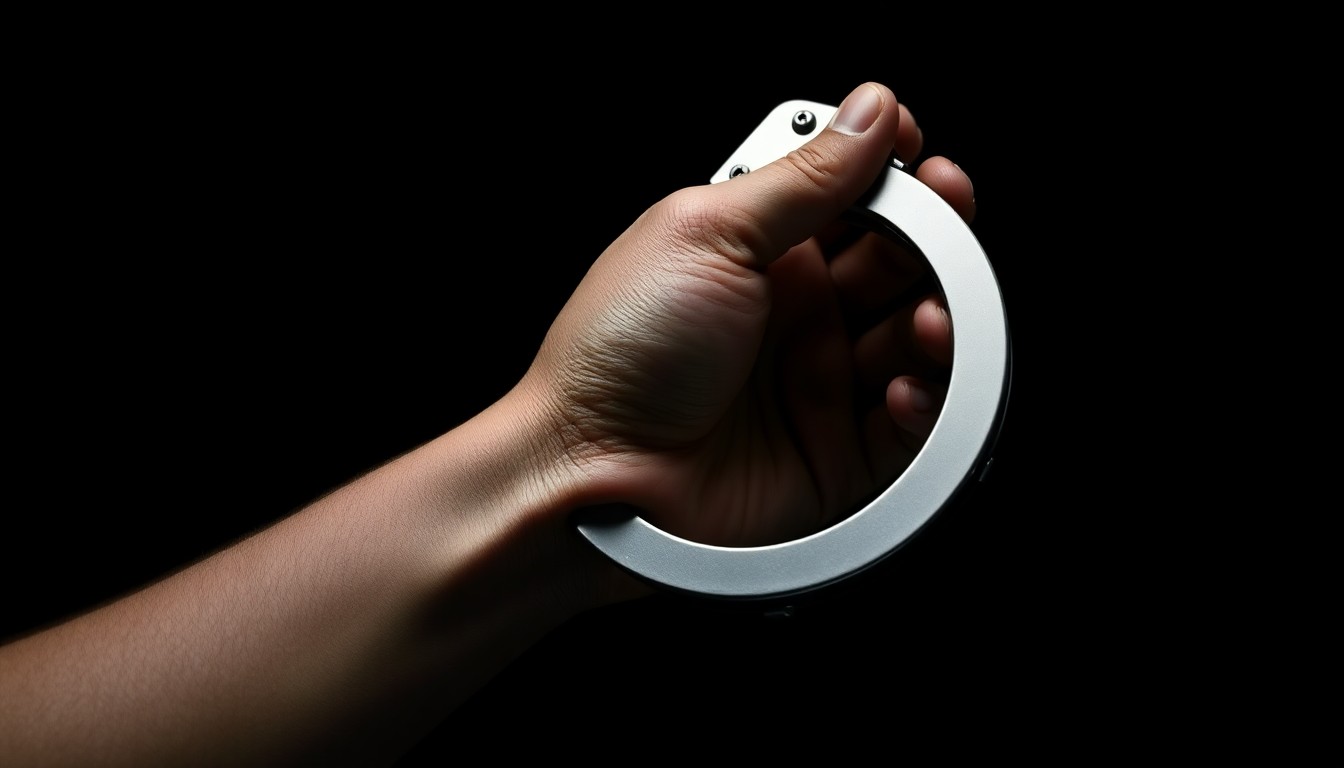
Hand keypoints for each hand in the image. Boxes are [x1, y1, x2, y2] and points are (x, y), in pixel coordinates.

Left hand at [523, 83, 976, 546]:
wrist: (589, 473)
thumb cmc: (620, 351)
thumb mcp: (707, 234)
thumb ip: (802, 177)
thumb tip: (870, 111)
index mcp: (758, 252)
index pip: (852, 197)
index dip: (895, 175)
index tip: (919, 156)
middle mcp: (794, 314)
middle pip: (898, 263)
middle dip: (936, 240)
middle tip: (945, 228)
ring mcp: (817, 383)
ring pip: (915, 341)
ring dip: (938, 320)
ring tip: (926, 317)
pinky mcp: (835, 456)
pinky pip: (910, 429)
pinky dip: (925, 401)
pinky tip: (904, 385)